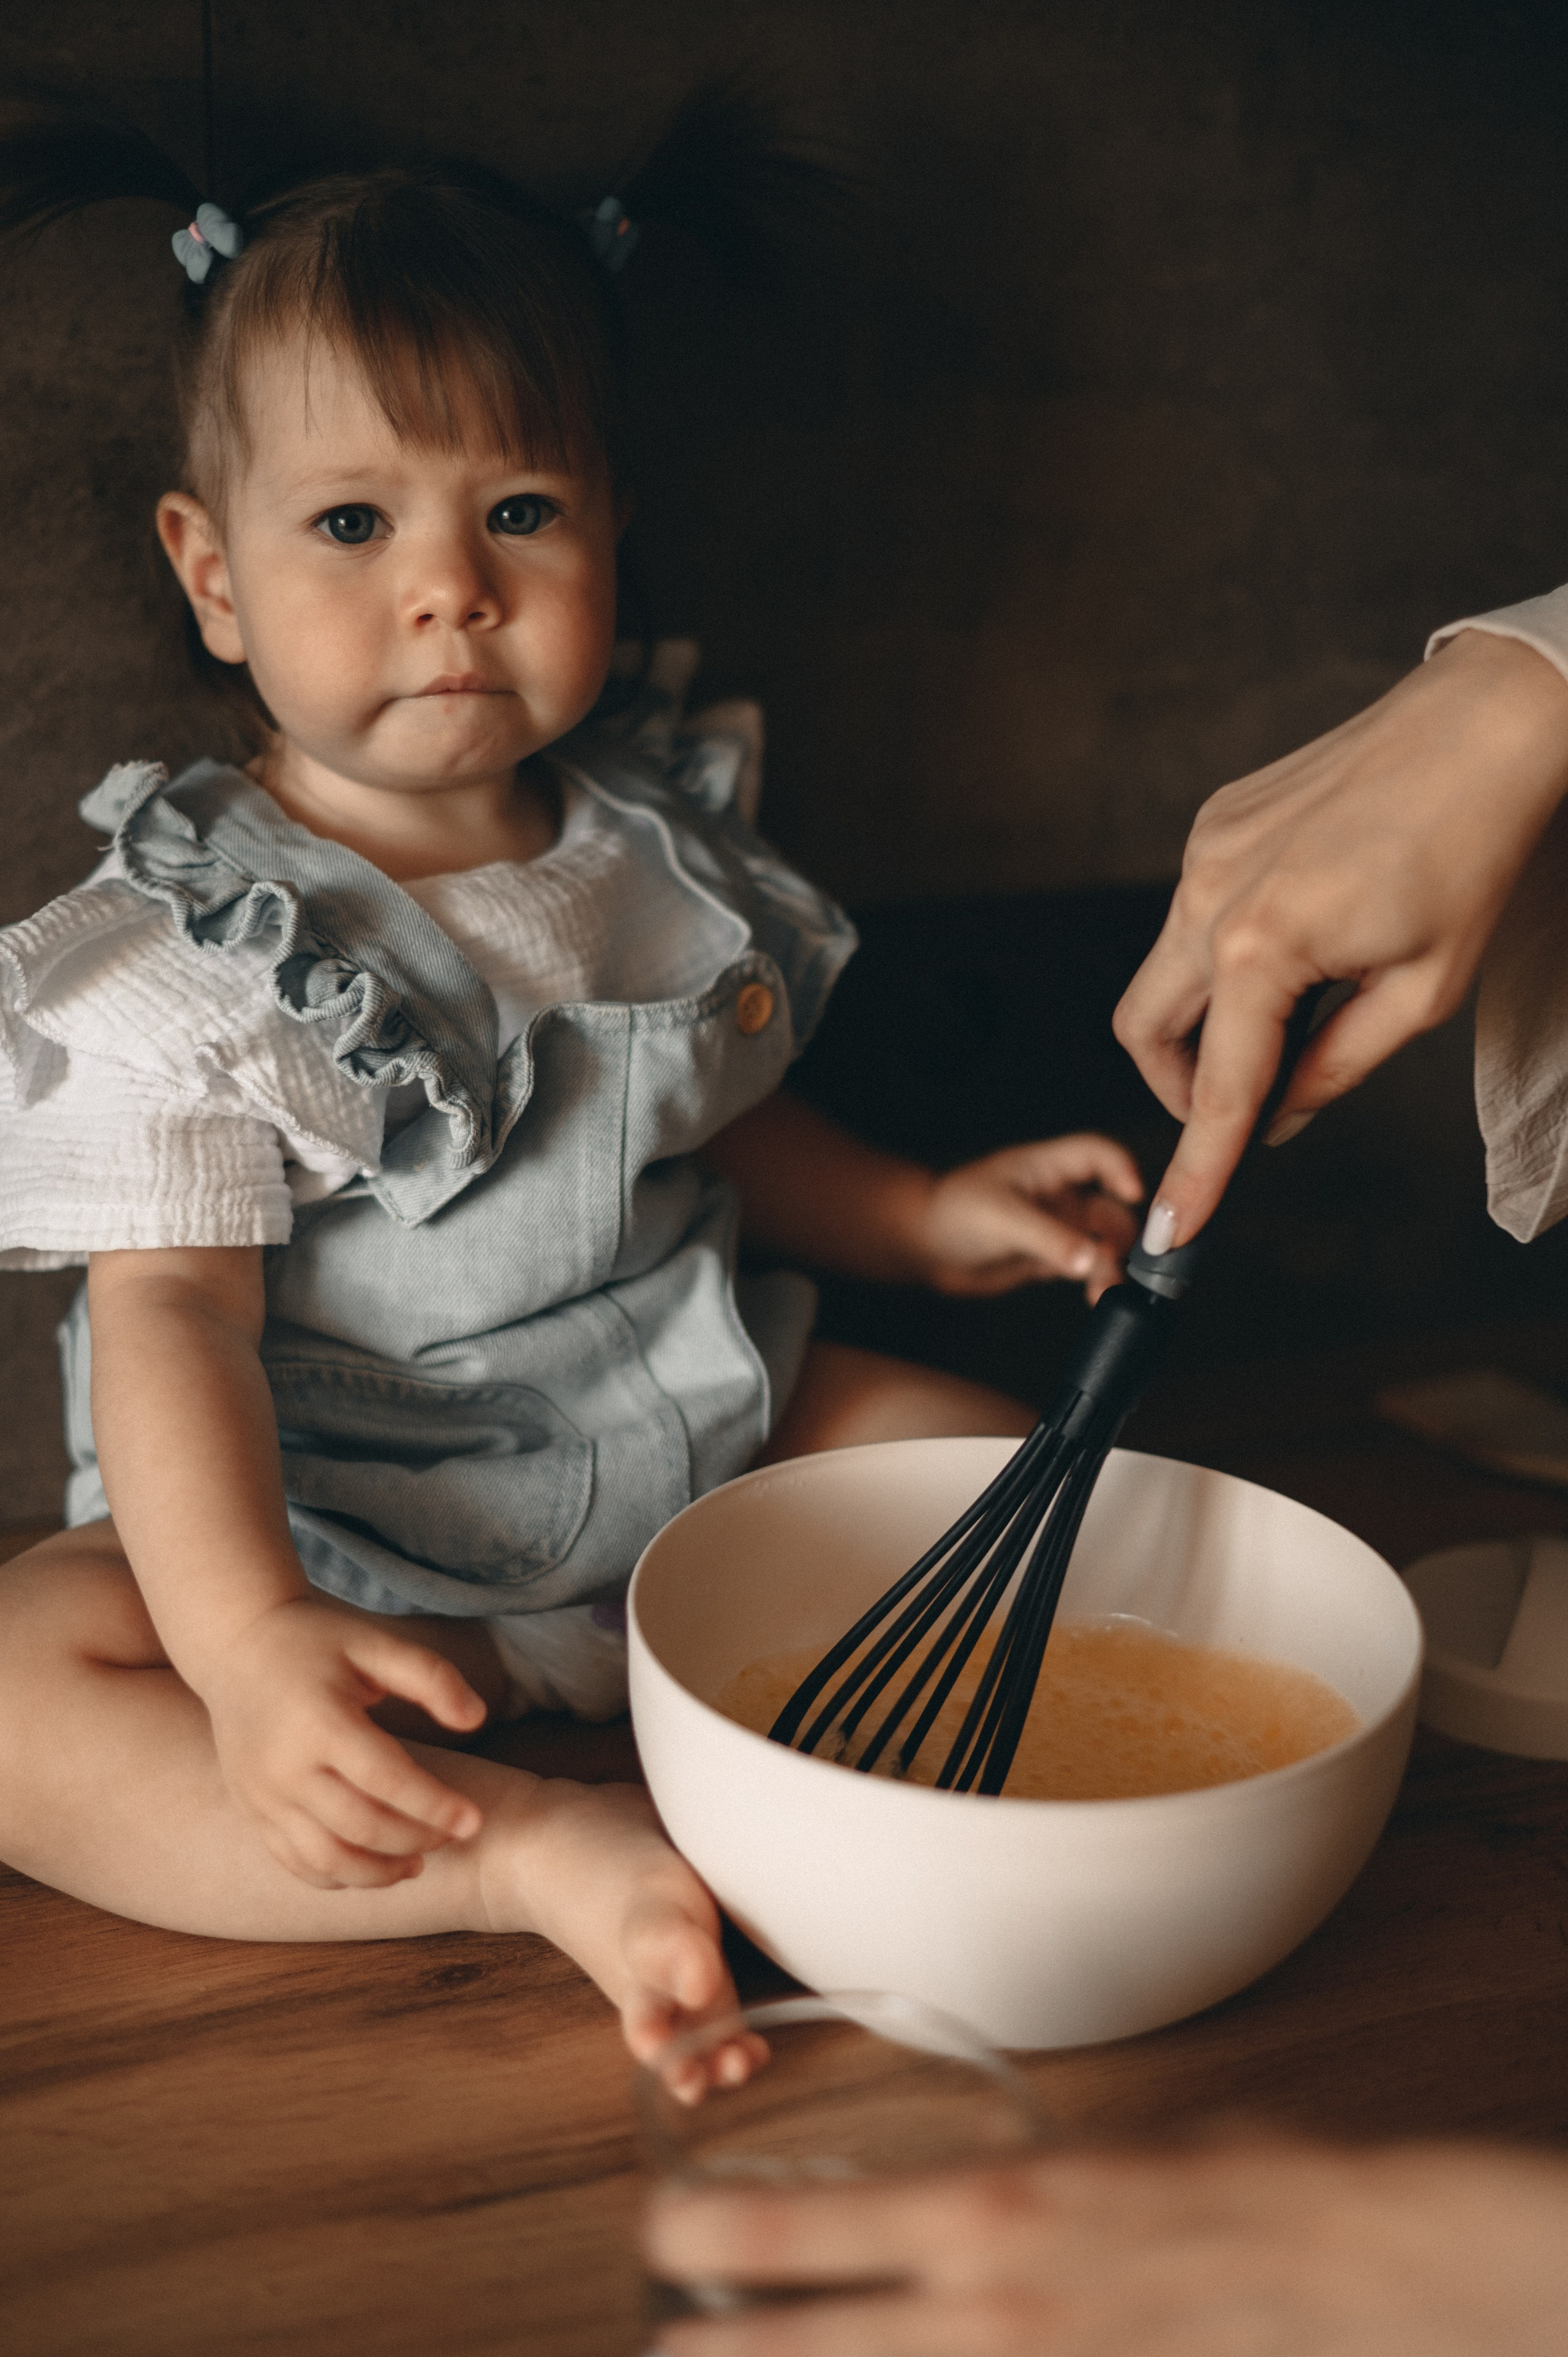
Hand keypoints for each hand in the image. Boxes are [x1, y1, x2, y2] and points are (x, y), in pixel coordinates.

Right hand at [197, 1594, 487, 1887]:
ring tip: (417, 1864)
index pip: (388, 1782)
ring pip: (326, 1859)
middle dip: (416, 1840)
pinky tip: (370, 1867)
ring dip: (378, 1874)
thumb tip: (476, 1719)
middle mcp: (285, 1768)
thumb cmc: (315, 1641)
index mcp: (320, 1723)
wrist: (235, 1644)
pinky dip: (337, 1876)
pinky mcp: (252, 1810)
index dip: (436, 1807)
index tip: (474, 1821)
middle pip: (361, 1827)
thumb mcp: (374, 1642)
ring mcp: (263, 1795)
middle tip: (452, 1836)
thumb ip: (430, 1676)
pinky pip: (294, 1862)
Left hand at [644, 2132, 1567, 2354]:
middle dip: (715, 2351)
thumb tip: (963, 2205)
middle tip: (652, 2348)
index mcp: (986, 2207)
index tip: (661, 2226)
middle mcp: (983, 2305)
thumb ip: (1012, 2191)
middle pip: (805, 2343)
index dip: (713, 2230)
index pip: (806, 2226)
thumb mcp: (1097, 2154)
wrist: (1343, 2263)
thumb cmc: (1230, 2180)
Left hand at [912, 1135, 1141, 1303]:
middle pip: (1111, 1206)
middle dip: (1124, 1236)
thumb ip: (1048, 1238)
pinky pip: (1087, 1267)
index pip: (1097, 1154)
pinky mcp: (1051, 1257)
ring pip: (1103, 1242)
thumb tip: (1092, 1260)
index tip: (1134, 1195)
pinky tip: (1096, 1297)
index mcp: (1047, 1167)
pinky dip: (1097, 1280)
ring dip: (1112, 1265)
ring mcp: (1058, 1227)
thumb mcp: (1002, 1219)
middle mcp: (1059, 1195)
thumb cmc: (952, 1213)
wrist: (925, 1249)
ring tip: (1106, 1291)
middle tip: (1127, 1265)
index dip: (1122, 1169)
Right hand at [1113, 629, 1567, 1245]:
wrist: (1484, 723)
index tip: (1170, 1235)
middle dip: (1178, 1087)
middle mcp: (1209, 896)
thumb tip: (1280, 1115)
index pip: (1220, 1091)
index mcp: (1262, 948)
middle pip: (1145, 1030)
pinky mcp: (1216, 822)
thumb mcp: (1421, 990)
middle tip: (1235, 1112)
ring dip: (1212, 1015)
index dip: (1197, 1174)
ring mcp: (1205, 851)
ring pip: (1166, 971)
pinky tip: (1307, 934)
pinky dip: (1230, 952)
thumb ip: (1335, 1066)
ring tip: (1303, 1007)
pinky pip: (1196, 911)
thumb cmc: (1472, 848)